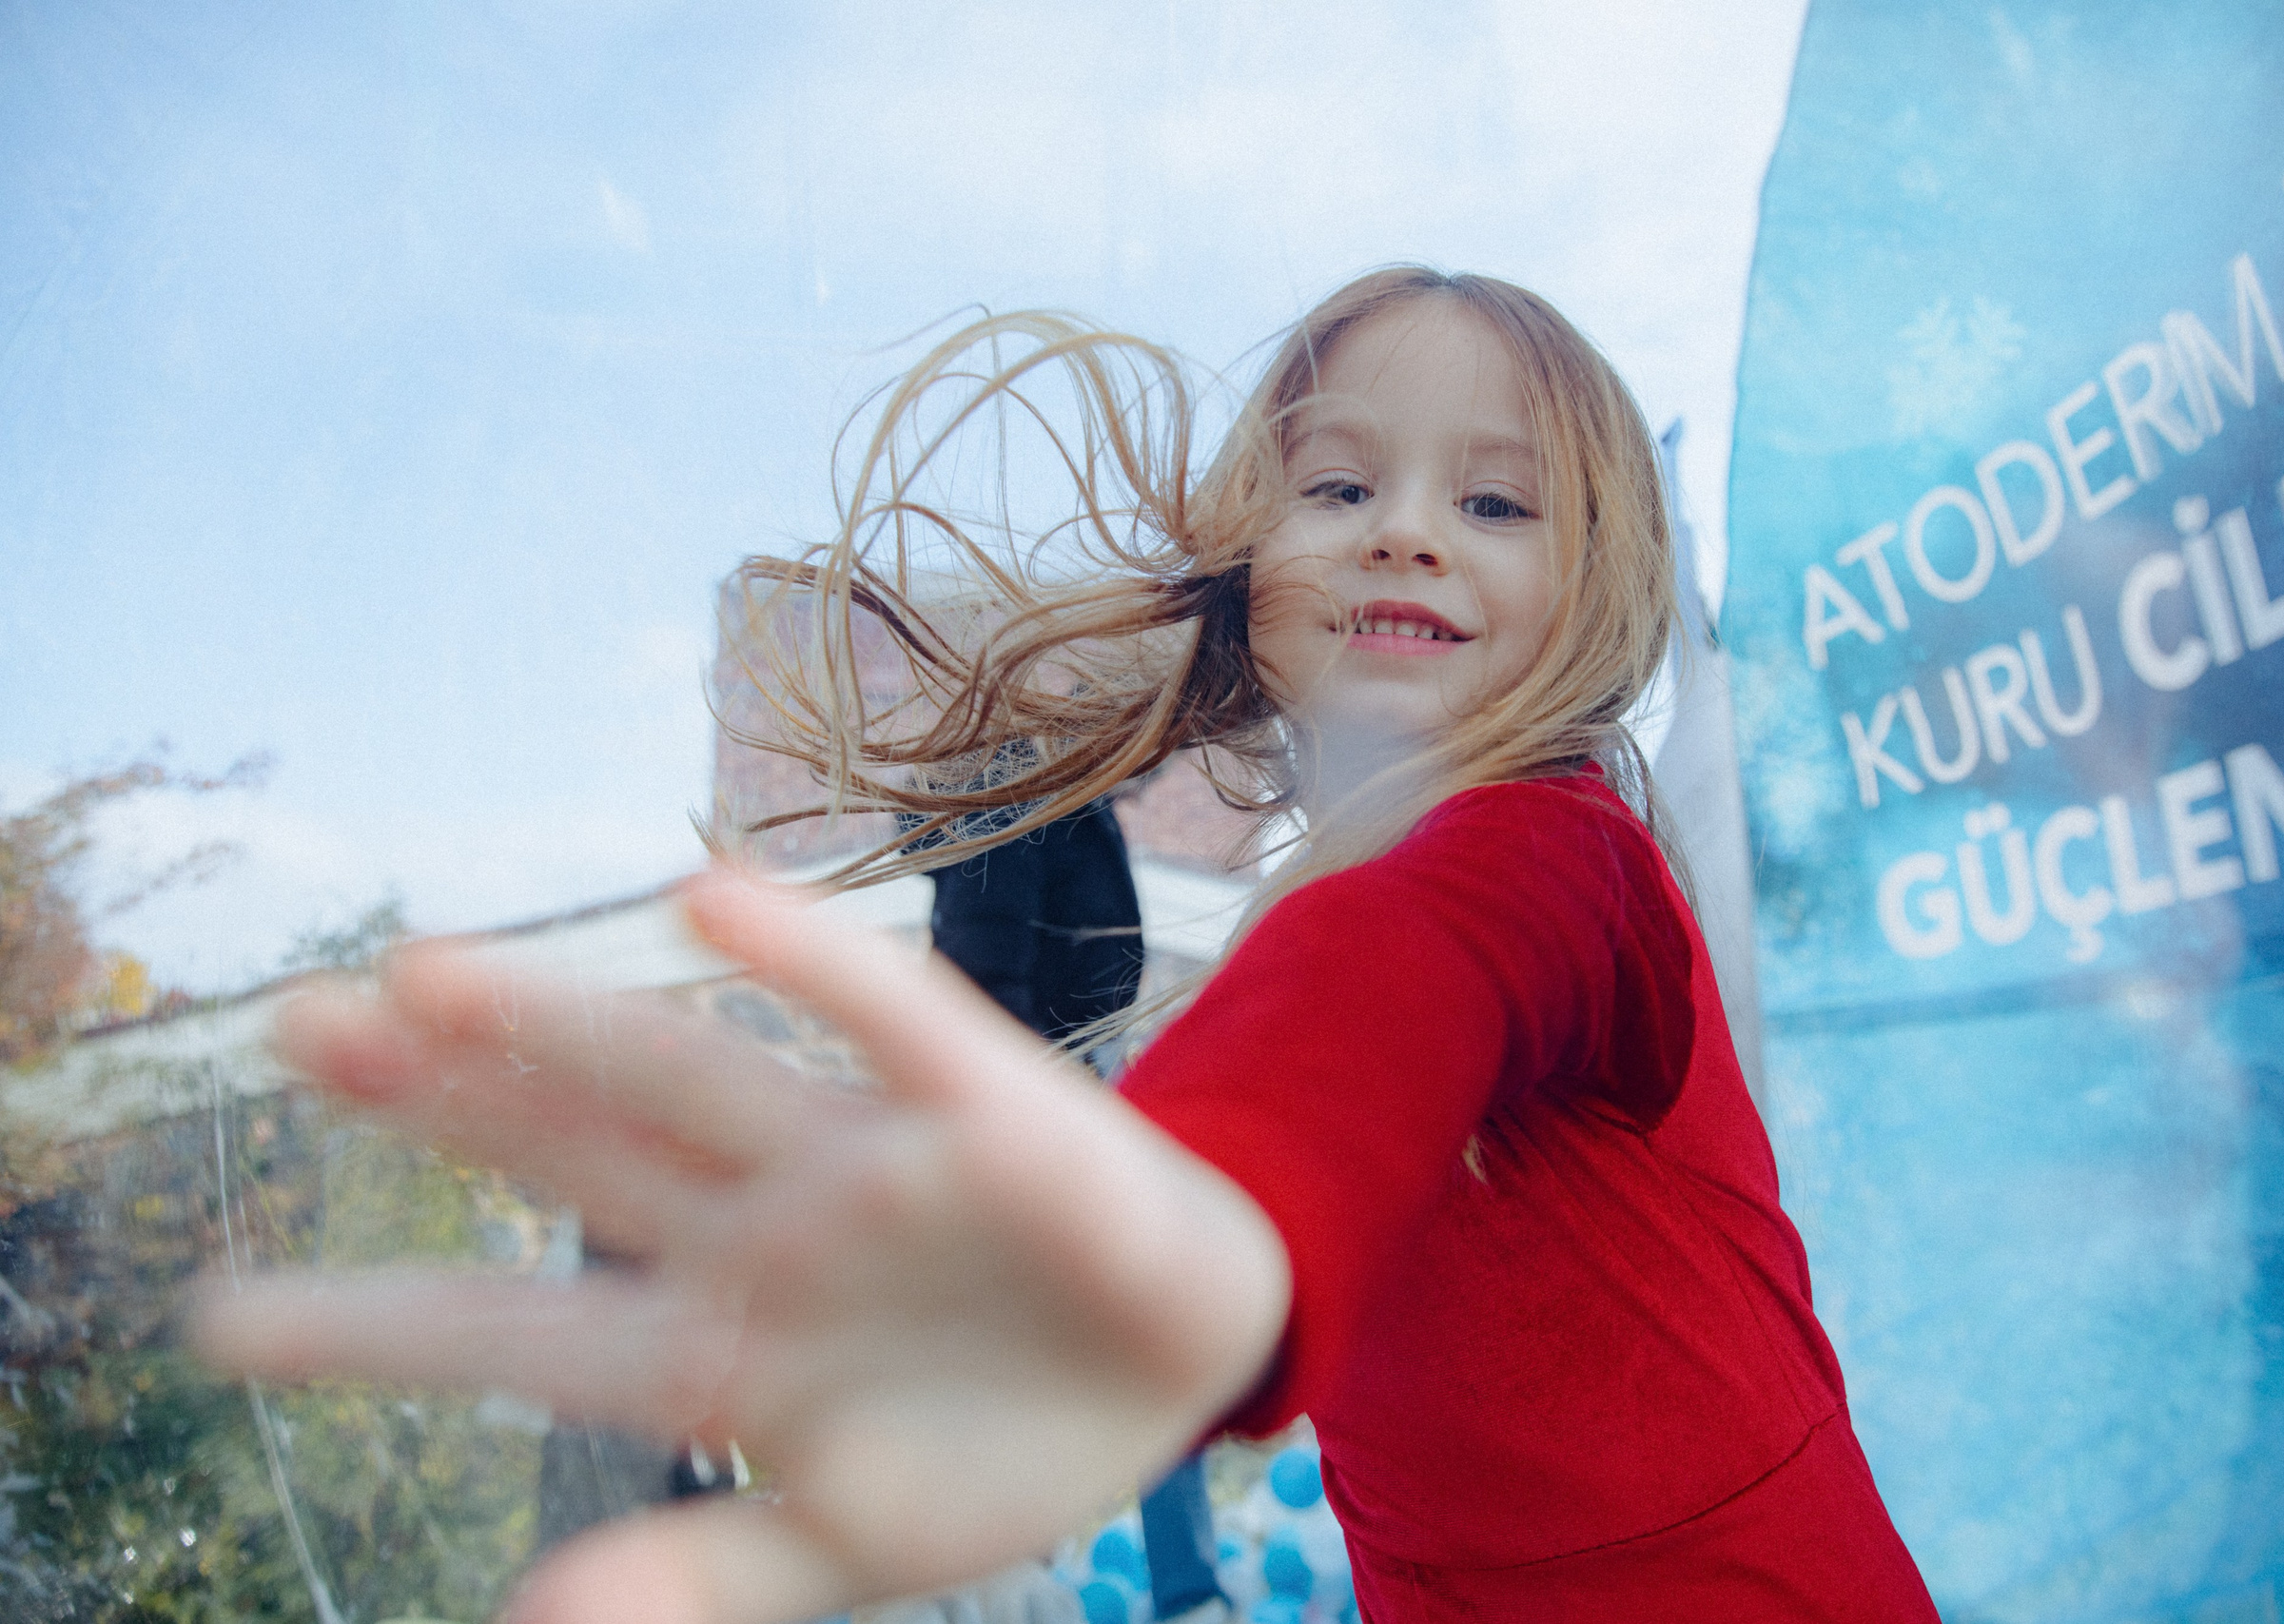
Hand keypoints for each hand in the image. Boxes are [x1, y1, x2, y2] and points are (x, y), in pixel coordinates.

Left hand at [190, 868, 1289, 1623]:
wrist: (1191, 1369)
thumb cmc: (1008, 1443)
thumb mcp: (849, 1544)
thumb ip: (703, 1568)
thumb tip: (529, 1621)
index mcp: (718, 1345)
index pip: (517, 1326)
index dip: (376, 1322)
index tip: (220, 1319)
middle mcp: (762, 1229)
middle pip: (574, 1150)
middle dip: (438, 1099)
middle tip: (290, 1030)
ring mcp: (863, 1162)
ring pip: (689, 1076)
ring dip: (564, 1021)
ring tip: (425, 972)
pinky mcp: (985, 1109)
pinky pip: (891, 1023)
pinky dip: (810, 962)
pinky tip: (708, 904)